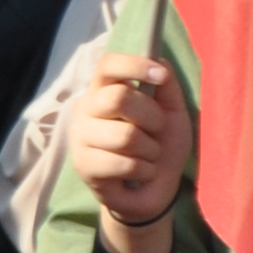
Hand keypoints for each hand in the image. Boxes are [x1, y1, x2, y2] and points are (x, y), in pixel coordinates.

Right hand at [69, 51, 196, 252]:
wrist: (152, 192)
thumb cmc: (160, 148)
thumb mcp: (172, 116)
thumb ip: (167, 89)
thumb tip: (159, 60)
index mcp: (104, 91)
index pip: (108, 65)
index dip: (134, 65)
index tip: (159, 76)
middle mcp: (86, 109)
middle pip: (119, 98)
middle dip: (152, 118)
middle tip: (156, 132)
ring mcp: (80, 137)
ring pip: (125, 135)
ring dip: (150, 150)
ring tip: (147, 157)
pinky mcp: (83, 165)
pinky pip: (124, 164)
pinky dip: (144, 171)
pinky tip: (139, 173)